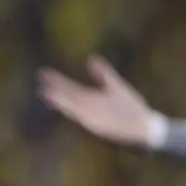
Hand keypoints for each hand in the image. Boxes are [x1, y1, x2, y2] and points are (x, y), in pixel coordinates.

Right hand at [37, 55, 154, 145]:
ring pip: (74, 107)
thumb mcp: (116, 87)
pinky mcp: (99, 127)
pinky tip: (68, 109)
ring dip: (61, 102)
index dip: (58, 81)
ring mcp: (93, 117)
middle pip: (70, 96)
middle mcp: (89, 107)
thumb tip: (92, 58)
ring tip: (47, 93)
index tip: (44, 72)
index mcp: (93, 97)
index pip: (71, 88)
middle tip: (40, 79)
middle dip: (56, 88)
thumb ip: (104, 74)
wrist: (146, 127)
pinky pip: (85, 120)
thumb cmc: (131, 108)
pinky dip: (77, 115)